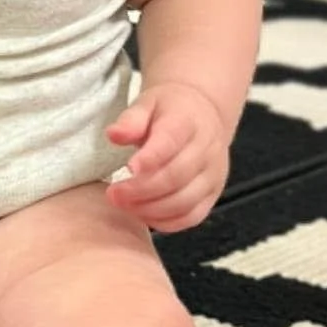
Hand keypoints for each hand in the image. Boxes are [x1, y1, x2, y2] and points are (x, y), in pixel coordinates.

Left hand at [105, 82, 228, 232]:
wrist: (203, 116)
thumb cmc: (168, 111)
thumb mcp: (147, 104)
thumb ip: (131, 120)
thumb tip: (114, 135)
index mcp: (188, 122)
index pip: (171, 142)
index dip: (150, 158)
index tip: (128, 168)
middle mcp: (207, 150)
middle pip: (176, 177)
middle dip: (140, 190)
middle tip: (113, 194)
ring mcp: (213, 175)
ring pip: (184, 202)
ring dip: (150, 209)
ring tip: (123, 204)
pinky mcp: (212, 195)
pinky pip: (191, 217)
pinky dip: (165, 221)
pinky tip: (142, 213)